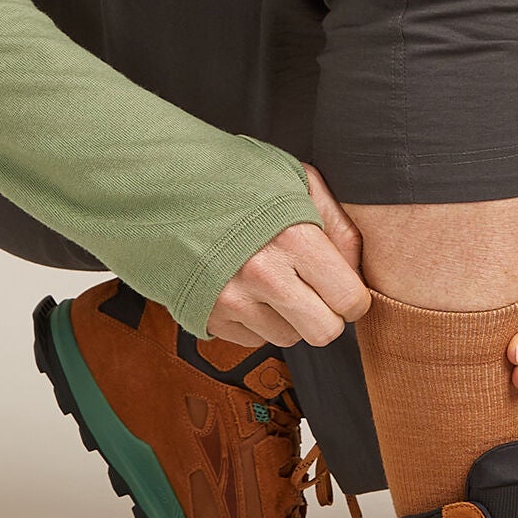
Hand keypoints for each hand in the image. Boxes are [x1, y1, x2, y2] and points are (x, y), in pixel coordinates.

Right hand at [206, 161, 371, 348]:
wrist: (161, 185)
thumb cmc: (234, 177)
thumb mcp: (297, 180)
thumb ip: (338, 224)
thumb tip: (357, 272)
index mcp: (293, 238)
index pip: (349, 300)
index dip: (352, 297)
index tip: (343, 287)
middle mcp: (263, 275)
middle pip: (324, 332)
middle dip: (327, 315)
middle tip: (315, 291)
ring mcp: (232, 300)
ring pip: (288, 338)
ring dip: (288, 317)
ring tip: (272, 279)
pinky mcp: (208, 316)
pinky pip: (253, 340)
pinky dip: (256, 320)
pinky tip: (246, 287)